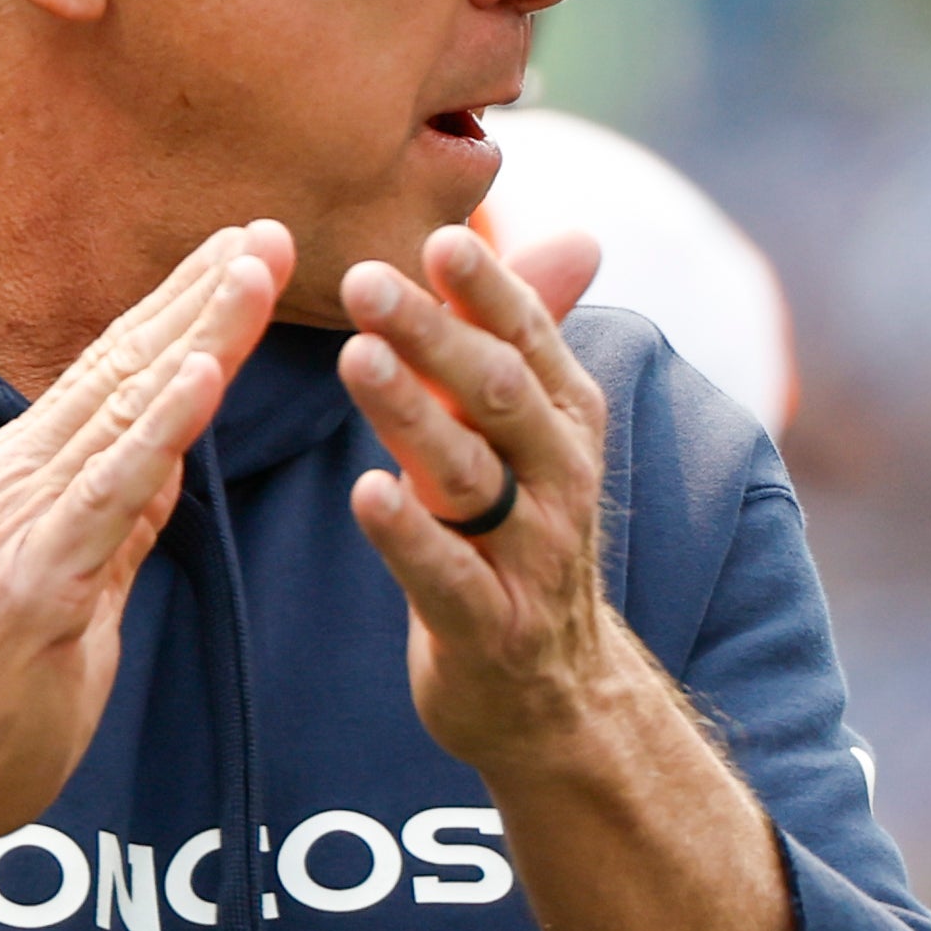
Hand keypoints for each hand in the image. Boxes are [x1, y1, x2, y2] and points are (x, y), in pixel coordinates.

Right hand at [0, 221, 290, 844]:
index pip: (115, 372)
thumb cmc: (0, 697)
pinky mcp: (37, 574)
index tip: (243, 254)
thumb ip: (121, 521)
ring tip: (252, 270)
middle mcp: (16, 476)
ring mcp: (21, 519)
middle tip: (267, 229)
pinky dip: (161, 423)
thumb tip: (170, 459)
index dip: (183, 309)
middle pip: (123, 364)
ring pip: (122, 405)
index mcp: (25, 474)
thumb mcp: (81, 589)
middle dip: (201, 294)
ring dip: (196, 331)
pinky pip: (112, 486)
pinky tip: (204, 371)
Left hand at [337, 225, 656, 773]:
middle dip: (433, 333)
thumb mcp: (534, 436)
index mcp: (566, 422)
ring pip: (469, 475)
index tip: (439, 238)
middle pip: (496, 395)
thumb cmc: (521, 536)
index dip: (487, 290)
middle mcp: (560, 479)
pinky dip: (407, 535)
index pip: (528, 340)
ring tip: (355, 358)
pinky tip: (365, 492)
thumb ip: (531, 341)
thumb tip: (576, 237)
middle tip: (363, 279)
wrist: (556, 694)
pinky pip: (447, 576)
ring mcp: (530, 557)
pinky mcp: (491, 627)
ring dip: (411, 414)